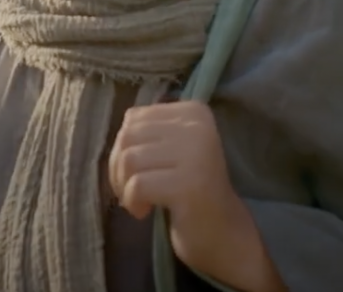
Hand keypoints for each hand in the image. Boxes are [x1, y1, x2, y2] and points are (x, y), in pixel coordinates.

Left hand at [107, 100, 283, 291]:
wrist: (223, 232)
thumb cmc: (191, 188)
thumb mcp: (174, 147)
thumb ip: (149, 132)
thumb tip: (120, 130)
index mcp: (194, 111)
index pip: (134, 117)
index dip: (125, 146)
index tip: (139, 170)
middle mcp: (198, 125)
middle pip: (128, 136)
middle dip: (119, 166)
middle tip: (133, 190)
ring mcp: (195, 154)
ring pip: (129, 159)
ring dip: (124, 185)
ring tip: (139, 201)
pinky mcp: (188, 184)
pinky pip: (137, 185)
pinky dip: (131, 201)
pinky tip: (144, 211)